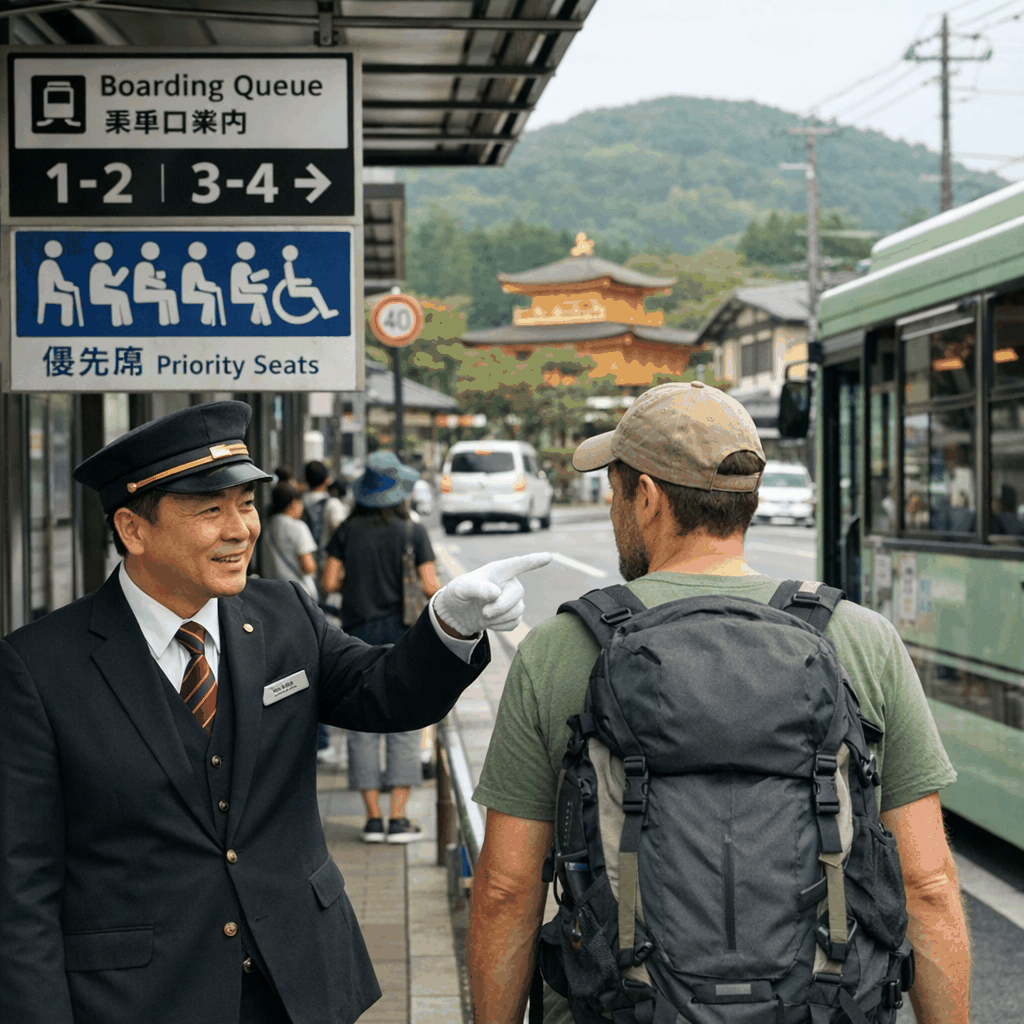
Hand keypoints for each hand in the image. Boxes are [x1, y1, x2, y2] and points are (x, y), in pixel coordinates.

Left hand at [434, 552, 551, 635]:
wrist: (458, 613)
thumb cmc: (459, 594)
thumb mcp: (461, 588)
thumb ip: (477, 588)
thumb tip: (496, 593)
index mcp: (498, 571)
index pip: (518, 564)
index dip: (534, 560)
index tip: (548, 556)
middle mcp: (510, 583)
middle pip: (518, 593)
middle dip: (500, 606)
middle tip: (484, 612)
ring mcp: (513, 599)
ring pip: (518, 611)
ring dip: (498, 618)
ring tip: (484, 615)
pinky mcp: (513, 615)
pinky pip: (514, 623)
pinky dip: (500, 626)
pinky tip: (490, 622)